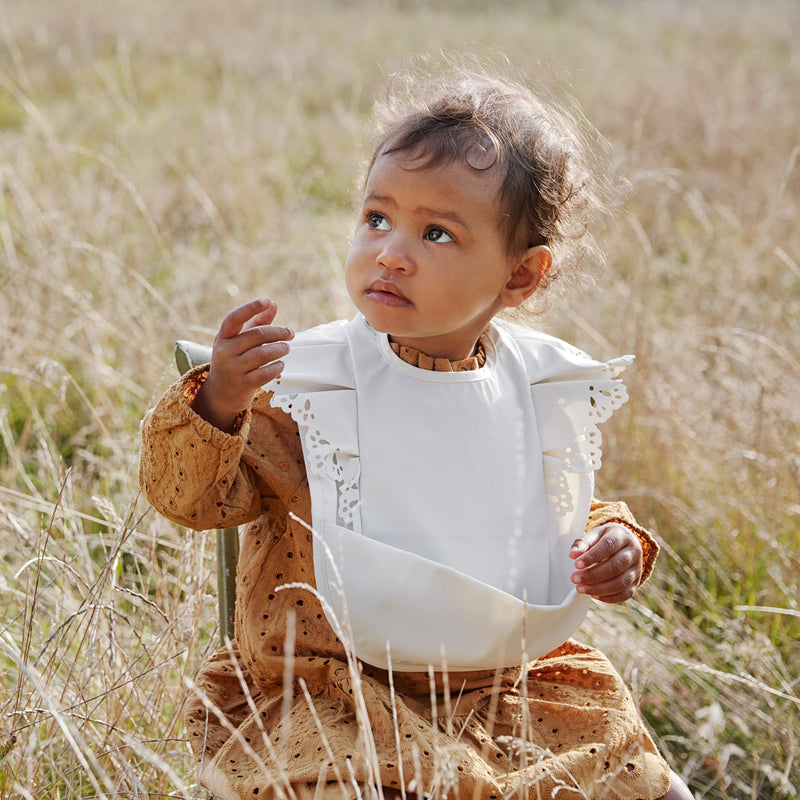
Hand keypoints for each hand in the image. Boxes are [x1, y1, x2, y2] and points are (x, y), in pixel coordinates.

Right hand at [191, 298, 293, 432]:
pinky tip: (280, 364)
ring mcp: (233, 369)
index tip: (268, 300)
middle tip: (290, 333)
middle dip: (278, 332)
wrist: (220, 394)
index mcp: (223, 337)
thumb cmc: (234, 361)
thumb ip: (256, 323)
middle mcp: (225, 352)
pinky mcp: (243, 384)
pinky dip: (277, 366)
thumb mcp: (239, 341)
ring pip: (263, 354)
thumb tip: (273, 304)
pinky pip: (266, 372)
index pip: (235, 318)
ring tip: (286, 348)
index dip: (251, 308)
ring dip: (280, 349)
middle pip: (257, 335)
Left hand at [569, 523, 642, 603]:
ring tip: (581, 588)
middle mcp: (633, 552)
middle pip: (615, 566)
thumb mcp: (594, 534)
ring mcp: (637, 568)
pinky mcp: (636, 582)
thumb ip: (582, 543)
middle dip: (593, 575)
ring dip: (599, 588)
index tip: (576, 564)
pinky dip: (609, 597)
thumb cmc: (606, 538)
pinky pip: (625, 594)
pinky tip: (594, 595)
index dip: (592, 556)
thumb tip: (573, 555)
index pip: (608, 546)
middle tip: (575, 578)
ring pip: (621, 582)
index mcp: (622, 536)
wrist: (623, 543)